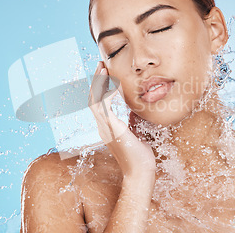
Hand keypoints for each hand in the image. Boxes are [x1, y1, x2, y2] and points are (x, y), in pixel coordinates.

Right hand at [88, 61, 156, 177]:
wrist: (141, 171)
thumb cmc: (141, 154)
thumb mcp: (136, 130)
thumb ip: (132, 117)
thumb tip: (135, 105)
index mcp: (107, 126)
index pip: (99, 101)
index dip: (100, 86)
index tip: (105, 71)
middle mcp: (103, 126)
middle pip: (93, 98)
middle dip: (96, 80)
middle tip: (101, 63)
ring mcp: (105, 128)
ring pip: (94, 100)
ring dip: (98, 83)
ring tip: (103, 68)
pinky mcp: (112, 129)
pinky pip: (103, 107)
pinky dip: (106, 94)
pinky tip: (113, 85)